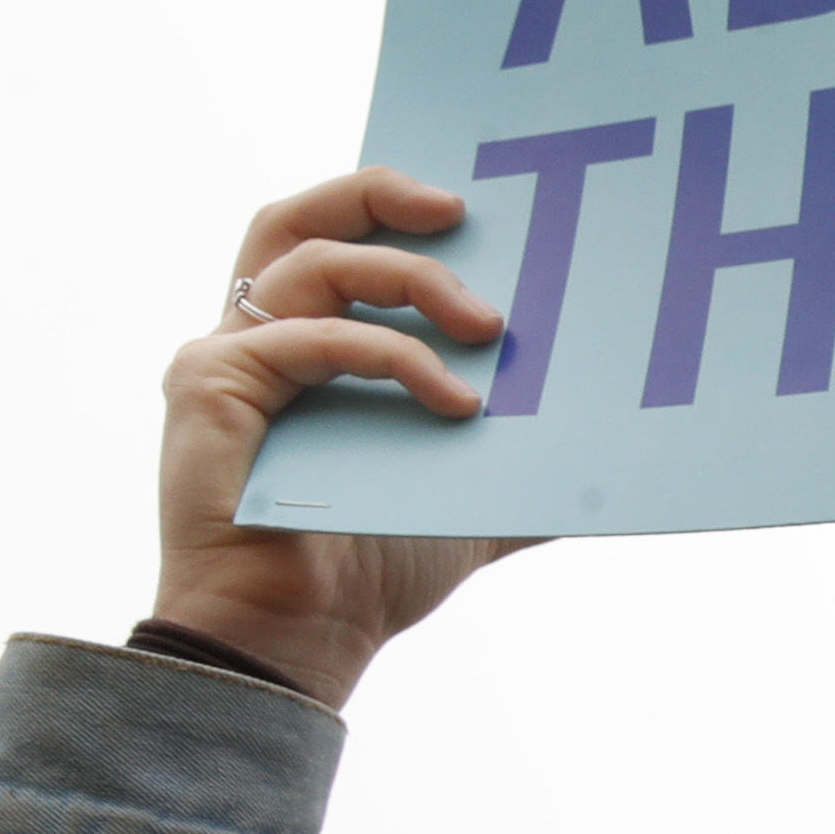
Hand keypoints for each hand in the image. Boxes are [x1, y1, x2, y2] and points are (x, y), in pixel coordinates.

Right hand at [154, 172, 530, 708]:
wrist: (304, 638)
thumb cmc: (373, 567)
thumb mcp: (472, 493)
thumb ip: (524, 455)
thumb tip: (622, 447)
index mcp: (306, 343)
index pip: (338, 238)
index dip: (394, 203)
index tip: (480, 208)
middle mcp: (256, 336)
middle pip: (299, 219)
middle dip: (379, 195)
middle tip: (461, 211)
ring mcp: (226, 355)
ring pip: (310, 263)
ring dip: (409, 281)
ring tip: (489, 328)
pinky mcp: (211, 386)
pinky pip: (308, 338)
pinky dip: (389, 355)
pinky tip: (454, 398)